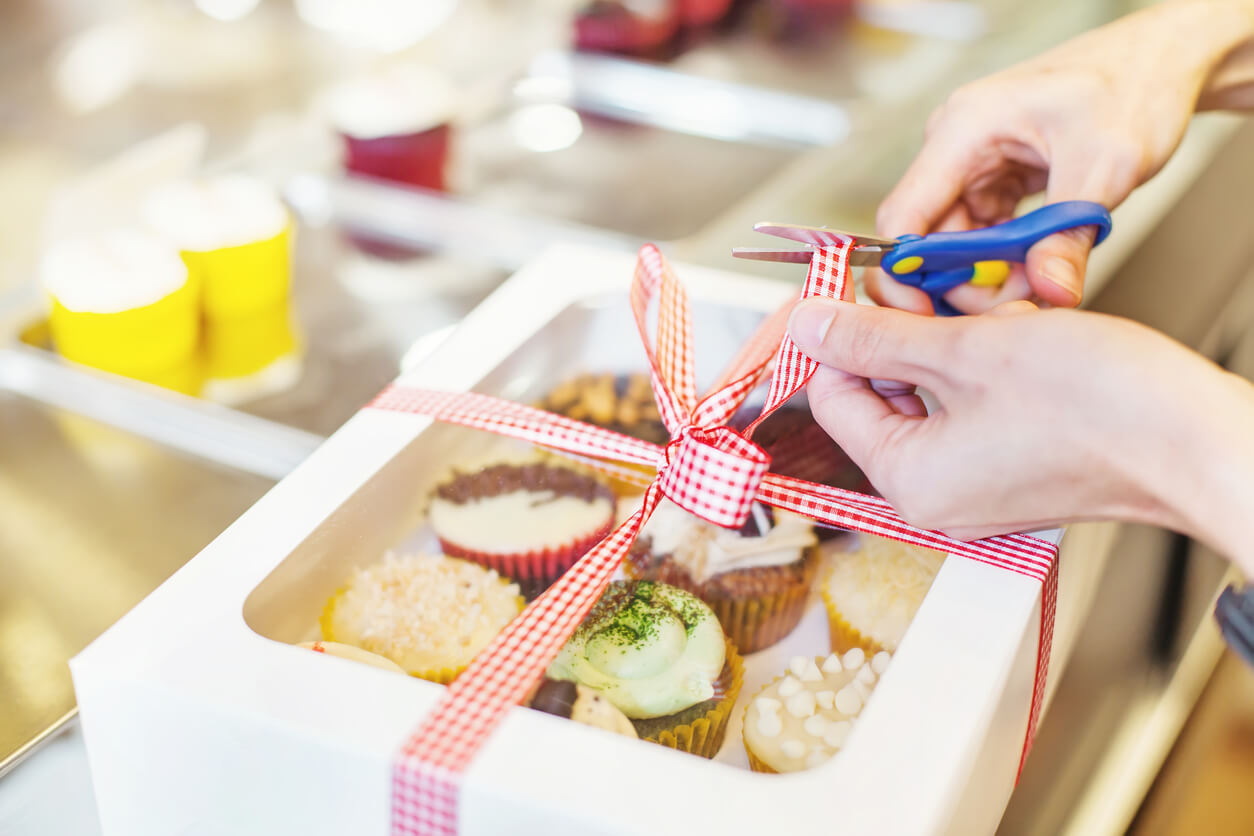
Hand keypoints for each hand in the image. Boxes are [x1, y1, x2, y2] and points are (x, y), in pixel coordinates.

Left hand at [786, 297, 1253, 562]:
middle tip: (933, 281)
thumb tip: (809, 324)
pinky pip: (976, 399)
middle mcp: (935, 491)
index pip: (834, 395)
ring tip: (1000, 311)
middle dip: (909, 327)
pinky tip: (1026, 331)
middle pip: (884, 388)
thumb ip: (875, 337)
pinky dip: (992, 359)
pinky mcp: (1014, 461)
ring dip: (957, 335)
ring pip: (935, 385)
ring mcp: (977, 479)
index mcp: (908, 480)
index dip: (841, 332)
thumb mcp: (965, 351)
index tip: (857, 282)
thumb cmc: (1099, 406)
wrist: (1198, 439)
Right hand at [873, 1, 1253, 314]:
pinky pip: (983, 236)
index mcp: (962, 130)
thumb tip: (1050, 291)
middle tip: (1010, 311)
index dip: (904, 273)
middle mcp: (955, 149)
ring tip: (1035, 291)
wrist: (1160, 61)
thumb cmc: (1132, 84)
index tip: (926, 314)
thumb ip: (1069, 232)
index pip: (903, 217)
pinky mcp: (995, 182)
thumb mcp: (1106, 163)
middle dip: (962, 282)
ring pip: (956, 243)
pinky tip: (1036, 272)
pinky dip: (1005, 262)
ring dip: (989, 276)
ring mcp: (973, 166)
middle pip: (929, 238)